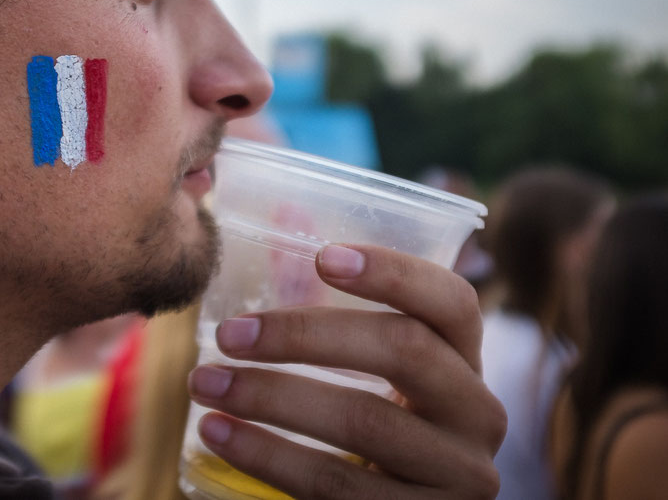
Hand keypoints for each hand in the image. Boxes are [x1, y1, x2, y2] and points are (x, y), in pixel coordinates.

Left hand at [187, 244, 506, 498]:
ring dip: (270, 397)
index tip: (322, 257)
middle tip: (228, 333)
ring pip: (364, 422)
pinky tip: (217, 434)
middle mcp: (478, 412)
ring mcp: (457, 473)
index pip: (452, 300)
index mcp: (467, 358)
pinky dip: (267, 456)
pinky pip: (337, 486)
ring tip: (204, 382)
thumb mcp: (369, 367)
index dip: (393, 273)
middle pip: (404, 351)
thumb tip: (281, 211)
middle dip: (304, 335)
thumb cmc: (368, 420)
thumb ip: (332, 304)